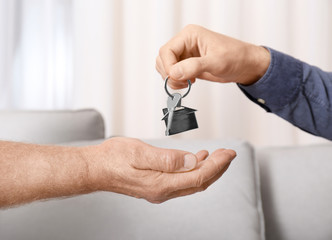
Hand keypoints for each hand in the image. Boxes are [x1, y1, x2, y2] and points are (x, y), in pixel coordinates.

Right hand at [84, 137, 235, 202]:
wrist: (95, 168)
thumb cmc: (113, 158)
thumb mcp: (140, 152)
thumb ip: (167, 159)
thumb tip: (191, 161)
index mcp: (161, 183)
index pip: (198, 176)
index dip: (217, 165)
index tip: (229, 153)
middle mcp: (163, 191)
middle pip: (199, 182)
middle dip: (217, 168)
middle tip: (228, 153)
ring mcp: (160, 190)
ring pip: (192, 181)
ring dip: (207, 168)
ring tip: (218, 155)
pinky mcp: (156, 185)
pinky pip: (182, 180)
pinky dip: (193, 169)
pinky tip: (196, 158)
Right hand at [156, 24, 269, 87]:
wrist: (246, 66)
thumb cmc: (236, 57)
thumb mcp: (216, 62)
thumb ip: (194, 66)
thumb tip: (174, 72)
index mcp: (189, 35)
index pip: (166, 50)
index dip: (168, 67)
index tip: (176, 78)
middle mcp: (185, 43)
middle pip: (163, 59)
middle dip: (169, 74)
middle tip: (183, 82)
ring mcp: (186, 55)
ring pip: (166, 67)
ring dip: (172, 79)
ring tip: (187, 82)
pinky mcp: (188, 65)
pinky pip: (173, 74)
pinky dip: (176, 81)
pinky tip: (189, 82)